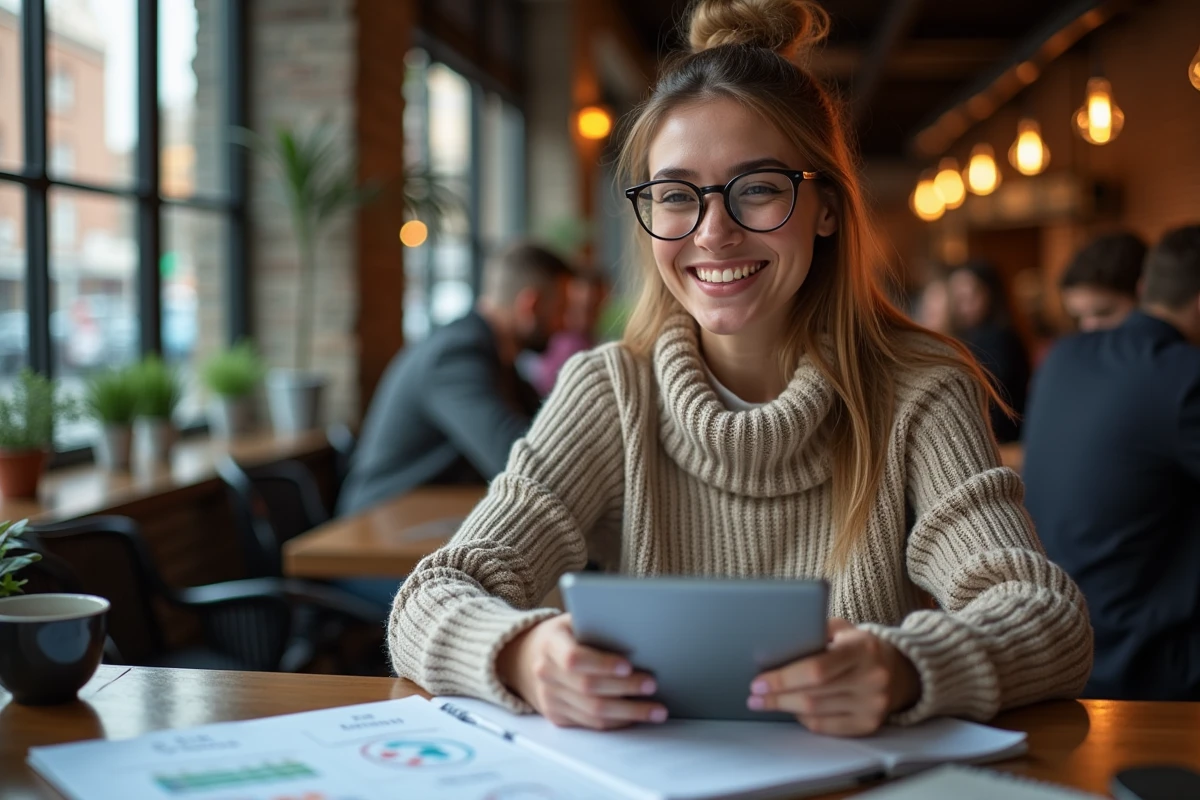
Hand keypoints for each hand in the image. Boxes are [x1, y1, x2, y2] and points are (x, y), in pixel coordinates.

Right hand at [495, 614, 667, 729]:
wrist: (530, 656)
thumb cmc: (566, 634)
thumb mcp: (575, 620)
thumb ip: (598, 625)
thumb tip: (639, 632)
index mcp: (550, 643)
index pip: (574, 658)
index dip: (602, 664)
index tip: (628, 665)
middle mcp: (545, 672)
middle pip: (588, 688)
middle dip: (625, 689)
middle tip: (652, 685)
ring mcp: (549, 697)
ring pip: (593, 712)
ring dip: (629, 712)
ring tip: (656, 710)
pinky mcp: (557, 716)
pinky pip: (591, 724)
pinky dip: (618, 721)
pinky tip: (637, 716)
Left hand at [747, 619, 920, 735]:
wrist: (899, 670)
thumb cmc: (858, 646)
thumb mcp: (842, 629)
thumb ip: (814, 631)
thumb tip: (774, 644)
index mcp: (862, 648)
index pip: (817, 668)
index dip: (784, 678)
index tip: (759, 681)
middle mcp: (872, 678)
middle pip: (813, 694)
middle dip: (777, 696)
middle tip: (754, 695)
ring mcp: (873, 705)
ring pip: (816, 712)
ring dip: (785, 708)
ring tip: (764, 702)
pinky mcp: (870, 725)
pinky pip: (827, 727)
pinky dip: (804, 719)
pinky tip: (791, 710)